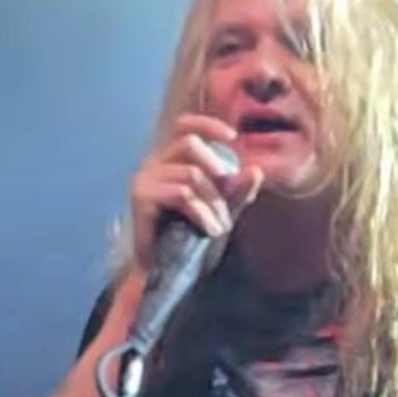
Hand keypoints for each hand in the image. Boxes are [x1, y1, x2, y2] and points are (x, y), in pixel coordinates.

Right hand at [129, 114, 262, 272]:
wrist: (166, 272)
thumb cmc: (190, 238)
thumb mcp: (220, 211)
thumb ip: (236, 192)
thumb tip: (256, 170)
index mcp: (169, 160)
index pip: (184, 125)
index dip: (208, 124)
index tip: (234, 137)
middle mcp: (152, 164)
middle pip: (188, 142)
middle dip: (216, 168)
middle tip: (228, 195)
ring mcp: (144, 180)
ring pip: (191, 173)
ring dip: (213, 202)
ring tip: (221, 226)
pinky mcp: (141, 199)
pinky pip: (181, 194)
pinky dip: (202, 212)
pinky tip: (210, 229)